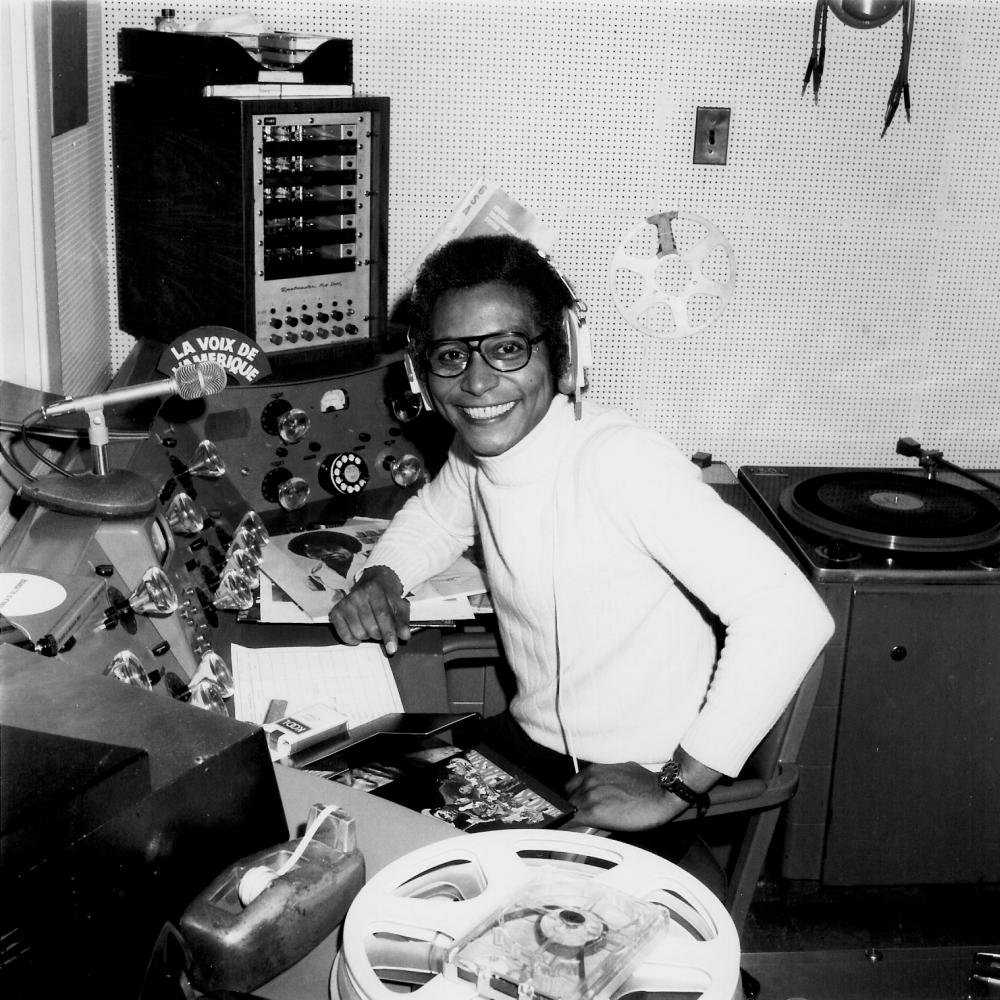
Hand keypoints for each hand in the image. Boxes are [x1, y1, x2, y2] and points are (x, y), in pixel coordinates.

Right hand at [329, 565, 410, 654]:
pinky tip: (359, 631)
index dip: (388, 634)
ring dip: (367, 636)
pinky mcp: (336, 611)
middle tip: (381, 628)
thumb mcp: (399, 605)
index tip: (392, 649)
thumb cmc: (387, 596)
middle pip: (371, 627)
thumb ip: (402, 621)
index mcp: (375, 590)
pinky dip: (353, 639)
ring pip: (358, 633)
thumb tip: (404, 637)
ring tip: (371, 626)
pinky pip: (344, 635)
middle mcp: (358, 595)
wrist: (373, 581)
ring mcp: (346, 603)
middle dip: (379, 634)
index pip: (383, 615)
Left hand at [563, 762, 688, 831]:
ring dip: (575, 819)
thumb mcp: (623, 771)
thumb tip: (606, 787)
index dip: (575, 798)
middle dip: (575, 809)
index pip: (572, 787)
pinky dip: (571, 828)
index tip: (577, 806)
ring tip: (584, 828)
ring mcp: (589, 796)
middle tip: (583, 818)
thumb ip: (607, 778)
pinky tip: (574, 834)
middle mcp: (588, 782)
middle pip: (568, 799)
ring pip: (570, 811)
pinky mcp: (593, 812)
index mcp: (594, 771)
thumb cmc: (648, 784)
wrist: (661, 794)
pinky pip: (572, 822)